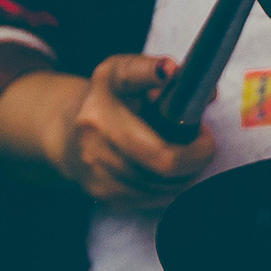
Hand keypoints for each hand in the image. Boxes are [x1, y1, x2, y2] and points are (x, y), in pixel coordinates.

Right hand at [0, 55, 215, 209]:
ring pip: (163, 186)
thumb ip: (149, 70)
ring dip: (186, 173)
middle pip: (165, 163)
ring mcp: (96, 174)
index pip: (147, 126)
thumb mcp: (123, 72)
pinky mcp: (103, 195)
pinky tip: (171, 170)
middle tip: (204, 143)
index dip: (186, 137)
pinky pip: (154, 200)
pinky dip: (171, 187)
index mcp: (101, 110)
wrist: (66, 130)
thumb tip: (173, 71)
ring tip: (187, 152)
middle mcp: (94, 143)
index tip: (204, 130)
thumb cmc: (107, 98)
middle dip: (197, 157)